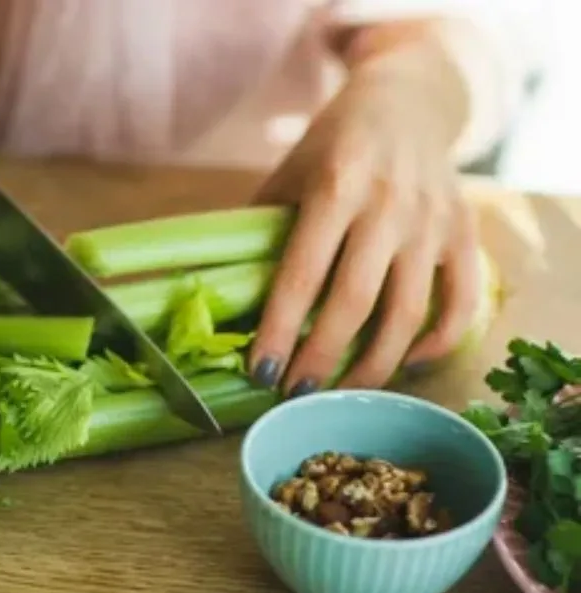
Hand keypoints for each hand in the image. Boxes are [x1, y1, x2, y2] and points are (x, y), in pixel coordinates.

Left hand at [248, 42, 481, 394]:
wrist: (410, 99)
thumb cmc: (335, 142)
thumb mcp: (290, 171)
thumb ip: (264, 226)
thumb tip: (225, 295)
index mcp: (336, 184)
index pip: (303, 272)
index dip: (281, 328)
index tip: (261, 370)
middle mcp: (389, 204)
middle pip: (355, 301)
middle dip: (322, 358)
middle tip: (295, 394)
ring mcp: (433, 222)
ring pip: (409, 313)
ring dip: (373, 365)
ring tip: (341, 393)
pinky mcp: (465, 234)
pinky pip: (460, 301)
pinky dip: (436, 341)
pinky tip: (404, 363)